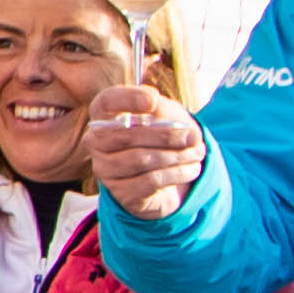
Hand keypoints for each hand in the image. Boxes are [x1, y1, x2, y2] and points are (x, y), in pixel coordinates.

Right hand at [87, 83, 204, 220]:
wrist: (164, 174)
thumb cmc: (161, 136)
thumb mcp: (166, 116)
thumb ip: (161, 108)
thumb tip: (155, 106)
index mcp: (104, 115)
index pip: (106, 102)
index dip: (127, 100)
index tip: (153, 101)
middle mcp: (96, 142)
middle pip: (126, 135)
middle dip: (166, 135)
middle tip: (194, 137)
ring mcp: (104, 168)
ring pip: (140, 160)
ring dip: (176, 156)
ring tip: (197, 153)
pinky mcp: (120, 192)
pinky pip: (150, 181)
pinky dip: (176, 173)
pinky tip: (191, 169)